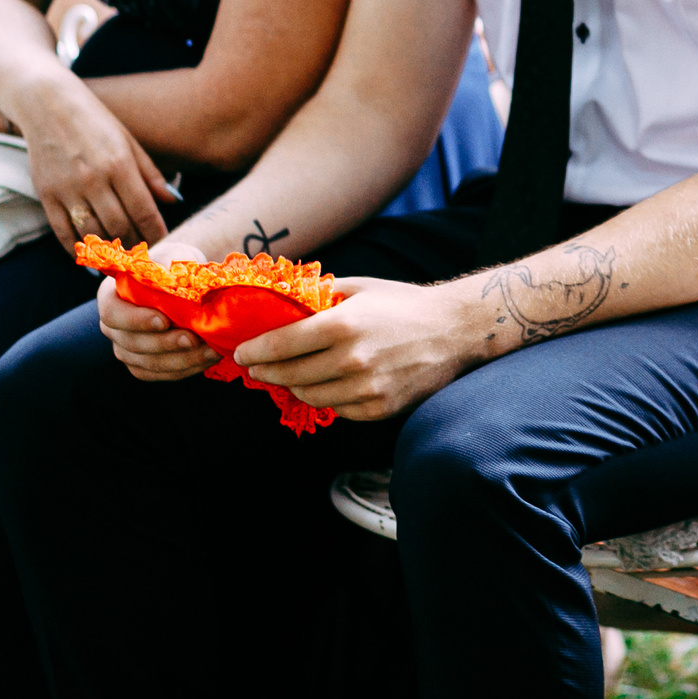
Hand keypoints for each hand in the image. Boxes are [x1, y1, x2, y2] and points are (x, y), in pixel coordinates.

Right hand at [14, 76, 176, 247]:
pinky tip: (91, 261)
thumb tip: (174, 201)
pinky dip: (77, 250)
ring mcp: (67, 188)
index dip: (157, 232)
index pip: (143, 210)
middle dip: (135, 246)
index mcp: (119, 164)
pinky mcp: (45, 194)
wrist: (47, 104)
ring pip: (92, 234)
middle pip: (119, 226)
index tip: (165, 243)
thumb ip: (151, 174)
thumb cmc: (96, 122)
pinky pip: (62, 232)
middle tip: (145, 256)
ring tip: (122, 261)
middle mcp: (93, 179)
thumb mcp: (129, 141)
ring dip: (109, 253)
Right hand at [98, 236, 217, 380]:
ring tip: (211, 351)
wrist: (183, 281)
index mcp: (110, 297)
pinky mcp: (143, 365)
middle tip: (195, 339)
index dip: (136, 320)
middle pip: (131, 344)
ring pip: (147, 364)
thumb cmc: (174, 265)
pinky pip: (160, 374)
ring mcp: (126, 348)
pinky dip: (185, 369)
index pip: (113, 313)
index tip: (164, 320)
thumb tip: (176, 280)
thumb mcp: (172, 256)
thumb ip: (169, 267)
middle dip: (166, 344)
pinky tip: (207, 360)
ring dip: (181, 360)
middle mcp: (112, 327)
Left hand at [232, 278, 485, 422]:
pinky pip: (337, 410)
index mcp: (344, 324)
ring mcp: (367, 388)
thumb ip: (322, 294)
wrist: (457, 331)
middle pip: (289, 374)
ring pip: (309, 396)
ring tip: (288, 376)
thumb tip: (284, 298)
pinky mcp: (379, 408)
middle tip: (257, 368)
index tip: (240, 354)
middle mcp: (352, 359)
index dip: (253, 351)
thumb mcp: (363, 288)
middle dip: (266, 371)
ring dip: (293, 387)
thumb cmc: (406, 305)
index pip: (281, 345)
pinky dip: (326, 399)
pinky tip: (325, 385)